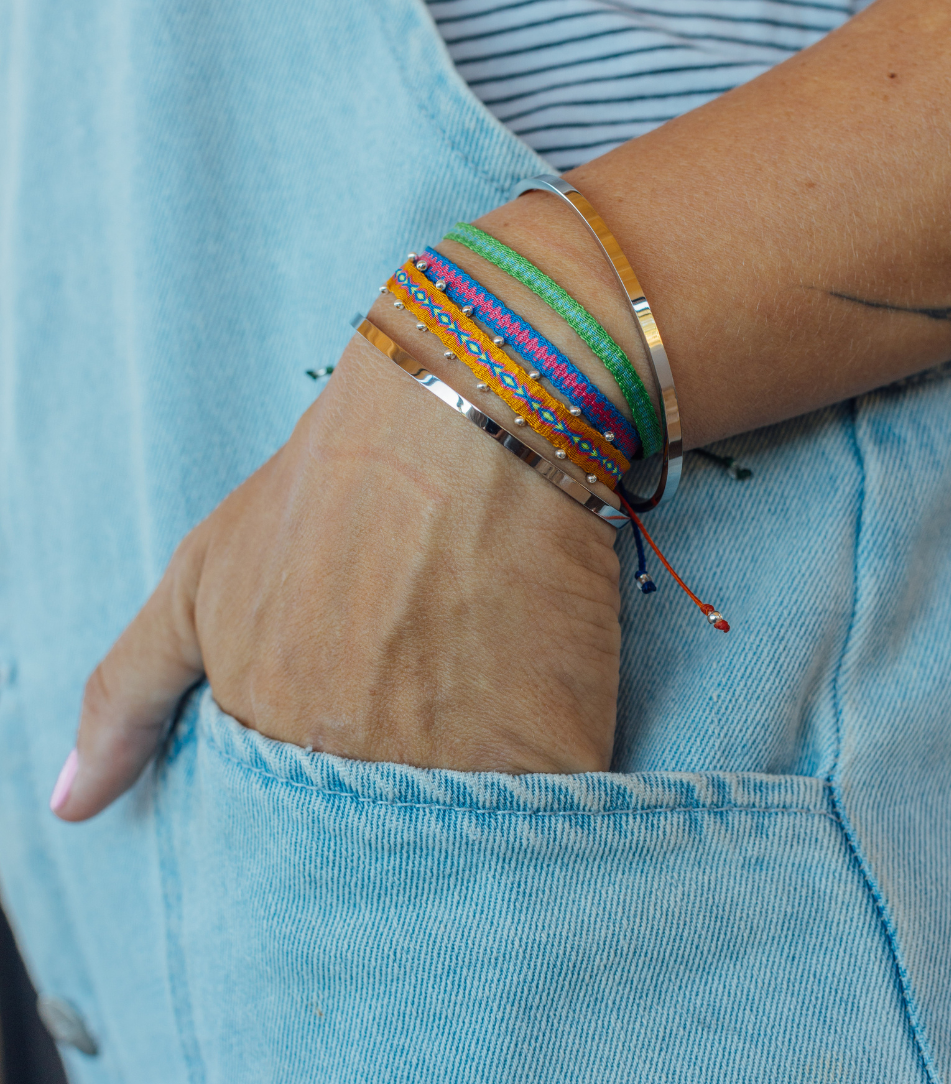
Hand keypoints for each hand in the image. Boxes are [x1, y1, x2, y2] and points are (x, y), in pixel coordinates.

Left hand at [52, 290, 622, 821]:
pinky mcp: (554, 748)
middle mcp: (356, 773)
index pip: (287, 842)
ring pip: (464, 839)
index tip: (350, 760)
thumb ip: (128, 699)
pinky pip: (550, 808)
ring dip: (472, 804)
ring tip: (482, 721)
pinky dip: (546, 787)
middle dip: (395, 814)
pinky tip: (541, 718)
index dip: (323, 808)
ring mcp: (458, 768)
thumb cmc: (327, 489)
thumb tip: (70, 808)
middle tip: (424, 727)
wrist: (464, 422)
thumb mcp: (199, 579)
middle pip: (377, 852)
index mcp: (268, 745)